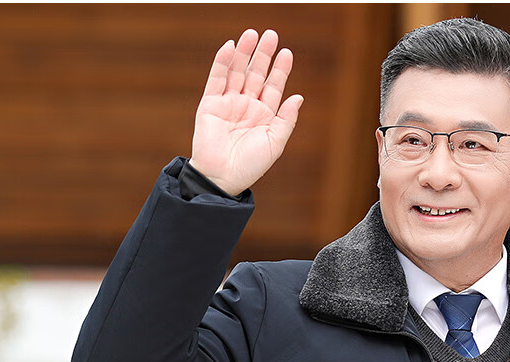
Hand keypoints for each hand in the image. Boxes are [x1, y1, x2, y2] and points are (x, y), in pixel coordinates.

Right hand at [190, 29, 303, 195]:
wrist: (222, 178)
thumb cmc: (250, 166)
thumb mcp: (275, 143)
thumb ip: (286, 120)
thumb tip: (299, 97)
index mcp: (264, 116)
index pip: (273, 87)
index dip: (280, 70)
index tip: (287, 53)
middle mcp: (247, 106)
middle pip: (256, 74)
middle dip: (263, 55)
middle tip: (271, 35)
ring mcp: (228, 103)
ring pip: (237, 72)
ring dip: (244, 53)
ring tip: (252, 34)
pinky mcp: (210, 104)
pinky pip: (217, 79)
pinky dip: (222, 62)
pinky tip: (230, 47)